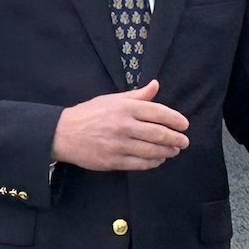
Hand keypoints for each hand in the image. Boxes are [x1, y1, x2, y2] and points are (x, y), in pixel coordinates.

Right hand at [52, 79, 190, 171]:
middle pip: (158, 133)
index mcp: (125, 107)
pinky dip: (153, 162)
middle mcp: (124, 125)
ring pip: (151, 150)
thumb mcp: (112, 99)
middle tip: (184, 142)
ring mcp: (119, 145)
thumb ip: (136, 95)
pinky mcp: (113, 161)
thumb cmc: (89, 114)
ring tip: (174, 151)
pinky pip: (140, 164)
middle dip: (175, 138)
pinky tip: (159, 159)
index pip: (157, 112)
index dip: (175, 119)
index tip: (184, 125)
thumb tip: (156, 85)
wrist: (63, 134)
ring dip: (167, 151)